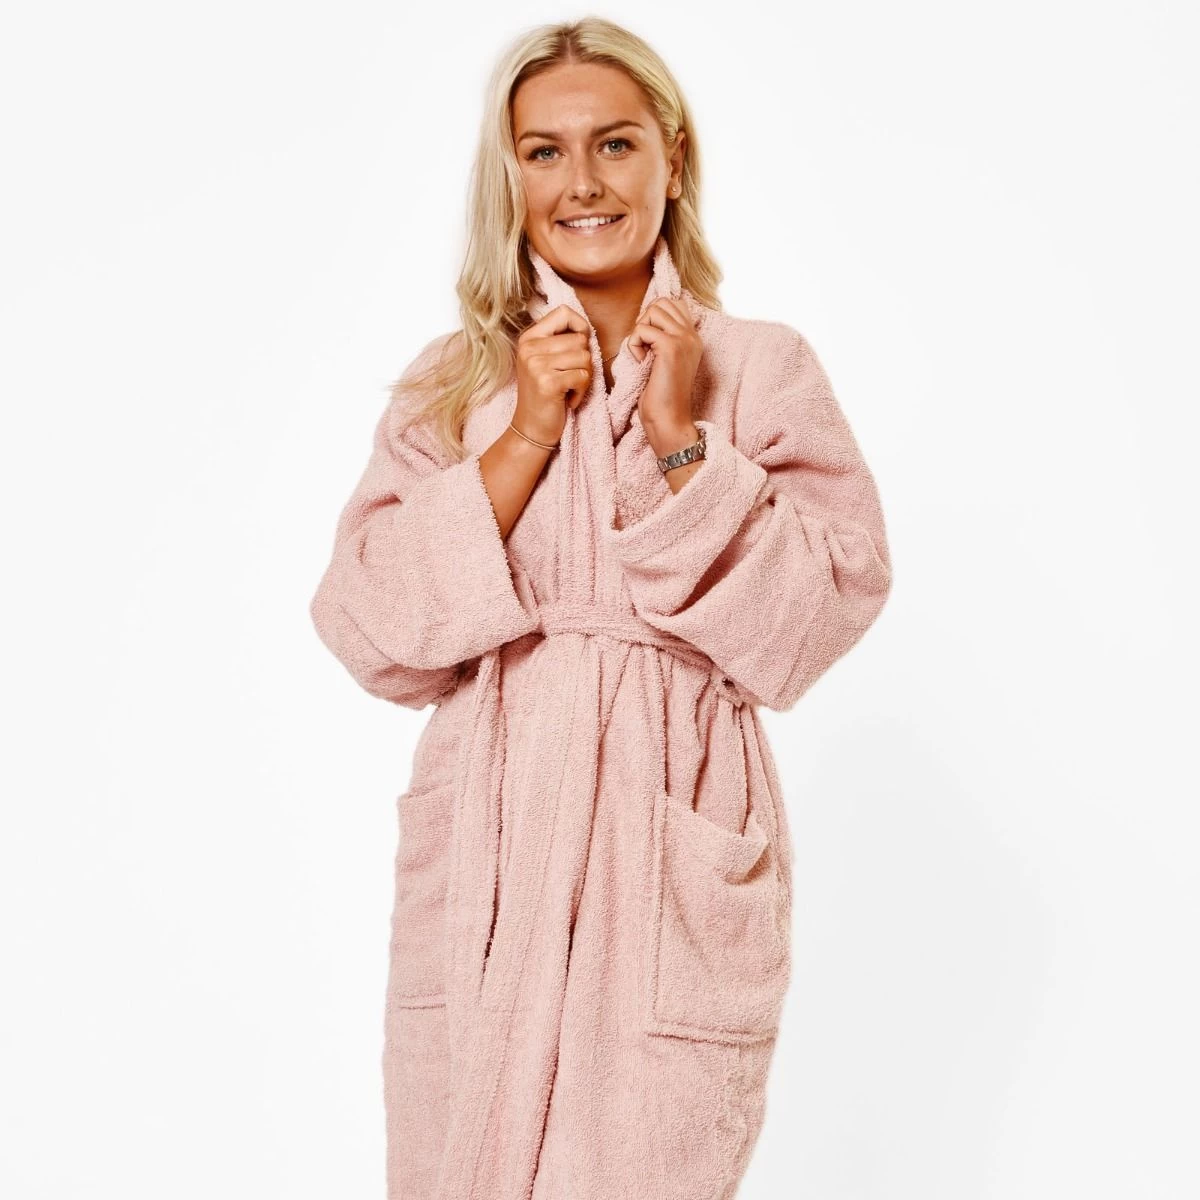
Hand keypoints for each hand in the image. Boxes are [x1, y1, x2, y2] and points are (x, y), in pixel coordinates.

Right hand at [513, 304, 592, 445]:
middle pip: (580, 339)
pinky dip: (582, 391)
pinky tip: (568, 399)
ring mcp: (536, 365)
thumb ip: (559, 342)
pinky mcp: (548, 383)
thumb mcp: (544, 361)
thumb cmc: (544, 395)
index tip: (580, 345)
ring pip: (585, 358)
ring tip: (568, 388)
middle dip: (584, 361)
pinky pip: (583, 377)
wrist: (531, 428)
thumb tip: (586, 330)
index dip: (580, 326)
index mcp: (529, 338)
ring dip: (584, 377)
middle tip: (570, 378)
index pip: (563, 312)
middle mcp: (529, 348)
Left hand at [626, 297, 702, 445]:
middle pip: (662, 302)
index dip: (654, 317)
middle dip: (645, 321)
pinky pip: (641, 330)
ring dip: (640, 332)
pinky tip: (641, 364)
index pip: (674, 303)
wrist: (669, 419)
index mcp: (693, 337)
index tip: (649, 343)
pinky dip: (634, 346)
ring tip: (644, 355)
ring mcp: (684, 339)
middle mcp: (692, 335)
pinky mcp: (671, 347)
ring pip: (653, 311)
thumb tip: (645, 317)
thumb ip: (662, 338)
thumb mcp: (663, 361)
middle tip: (645, 347)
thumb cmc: (661, 395)